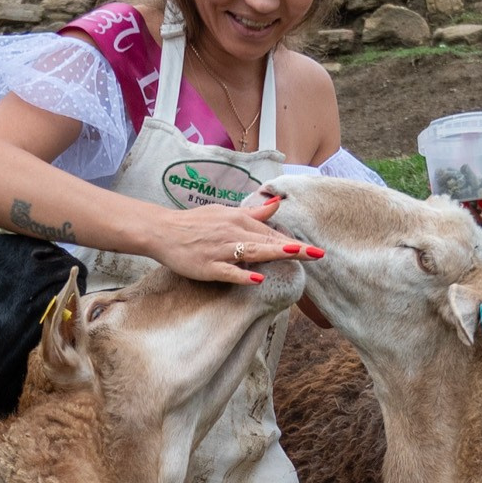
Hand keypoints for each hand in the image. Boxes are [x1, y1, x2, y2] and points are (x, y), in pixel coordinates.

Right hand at [143, 194, 321, 285]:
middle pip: (268, 241)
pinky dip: (242, 274)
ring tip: (296, 255)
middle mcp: (232, 233)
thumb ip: (253, 213)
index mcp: (238, 220)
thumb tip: (276, 204)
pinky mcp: (208, 266)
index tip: (314, 250)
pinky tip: (257, 279)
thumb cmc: (195, 223)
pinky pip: (228, 271)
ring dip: (274, 252)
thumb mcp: (225, 212)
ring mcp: (220, 250)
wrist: (163, 231)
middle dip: (294, 248)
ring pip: (252, 252)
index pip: (271, 232)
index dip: (293, 242)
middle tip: (318, 254)